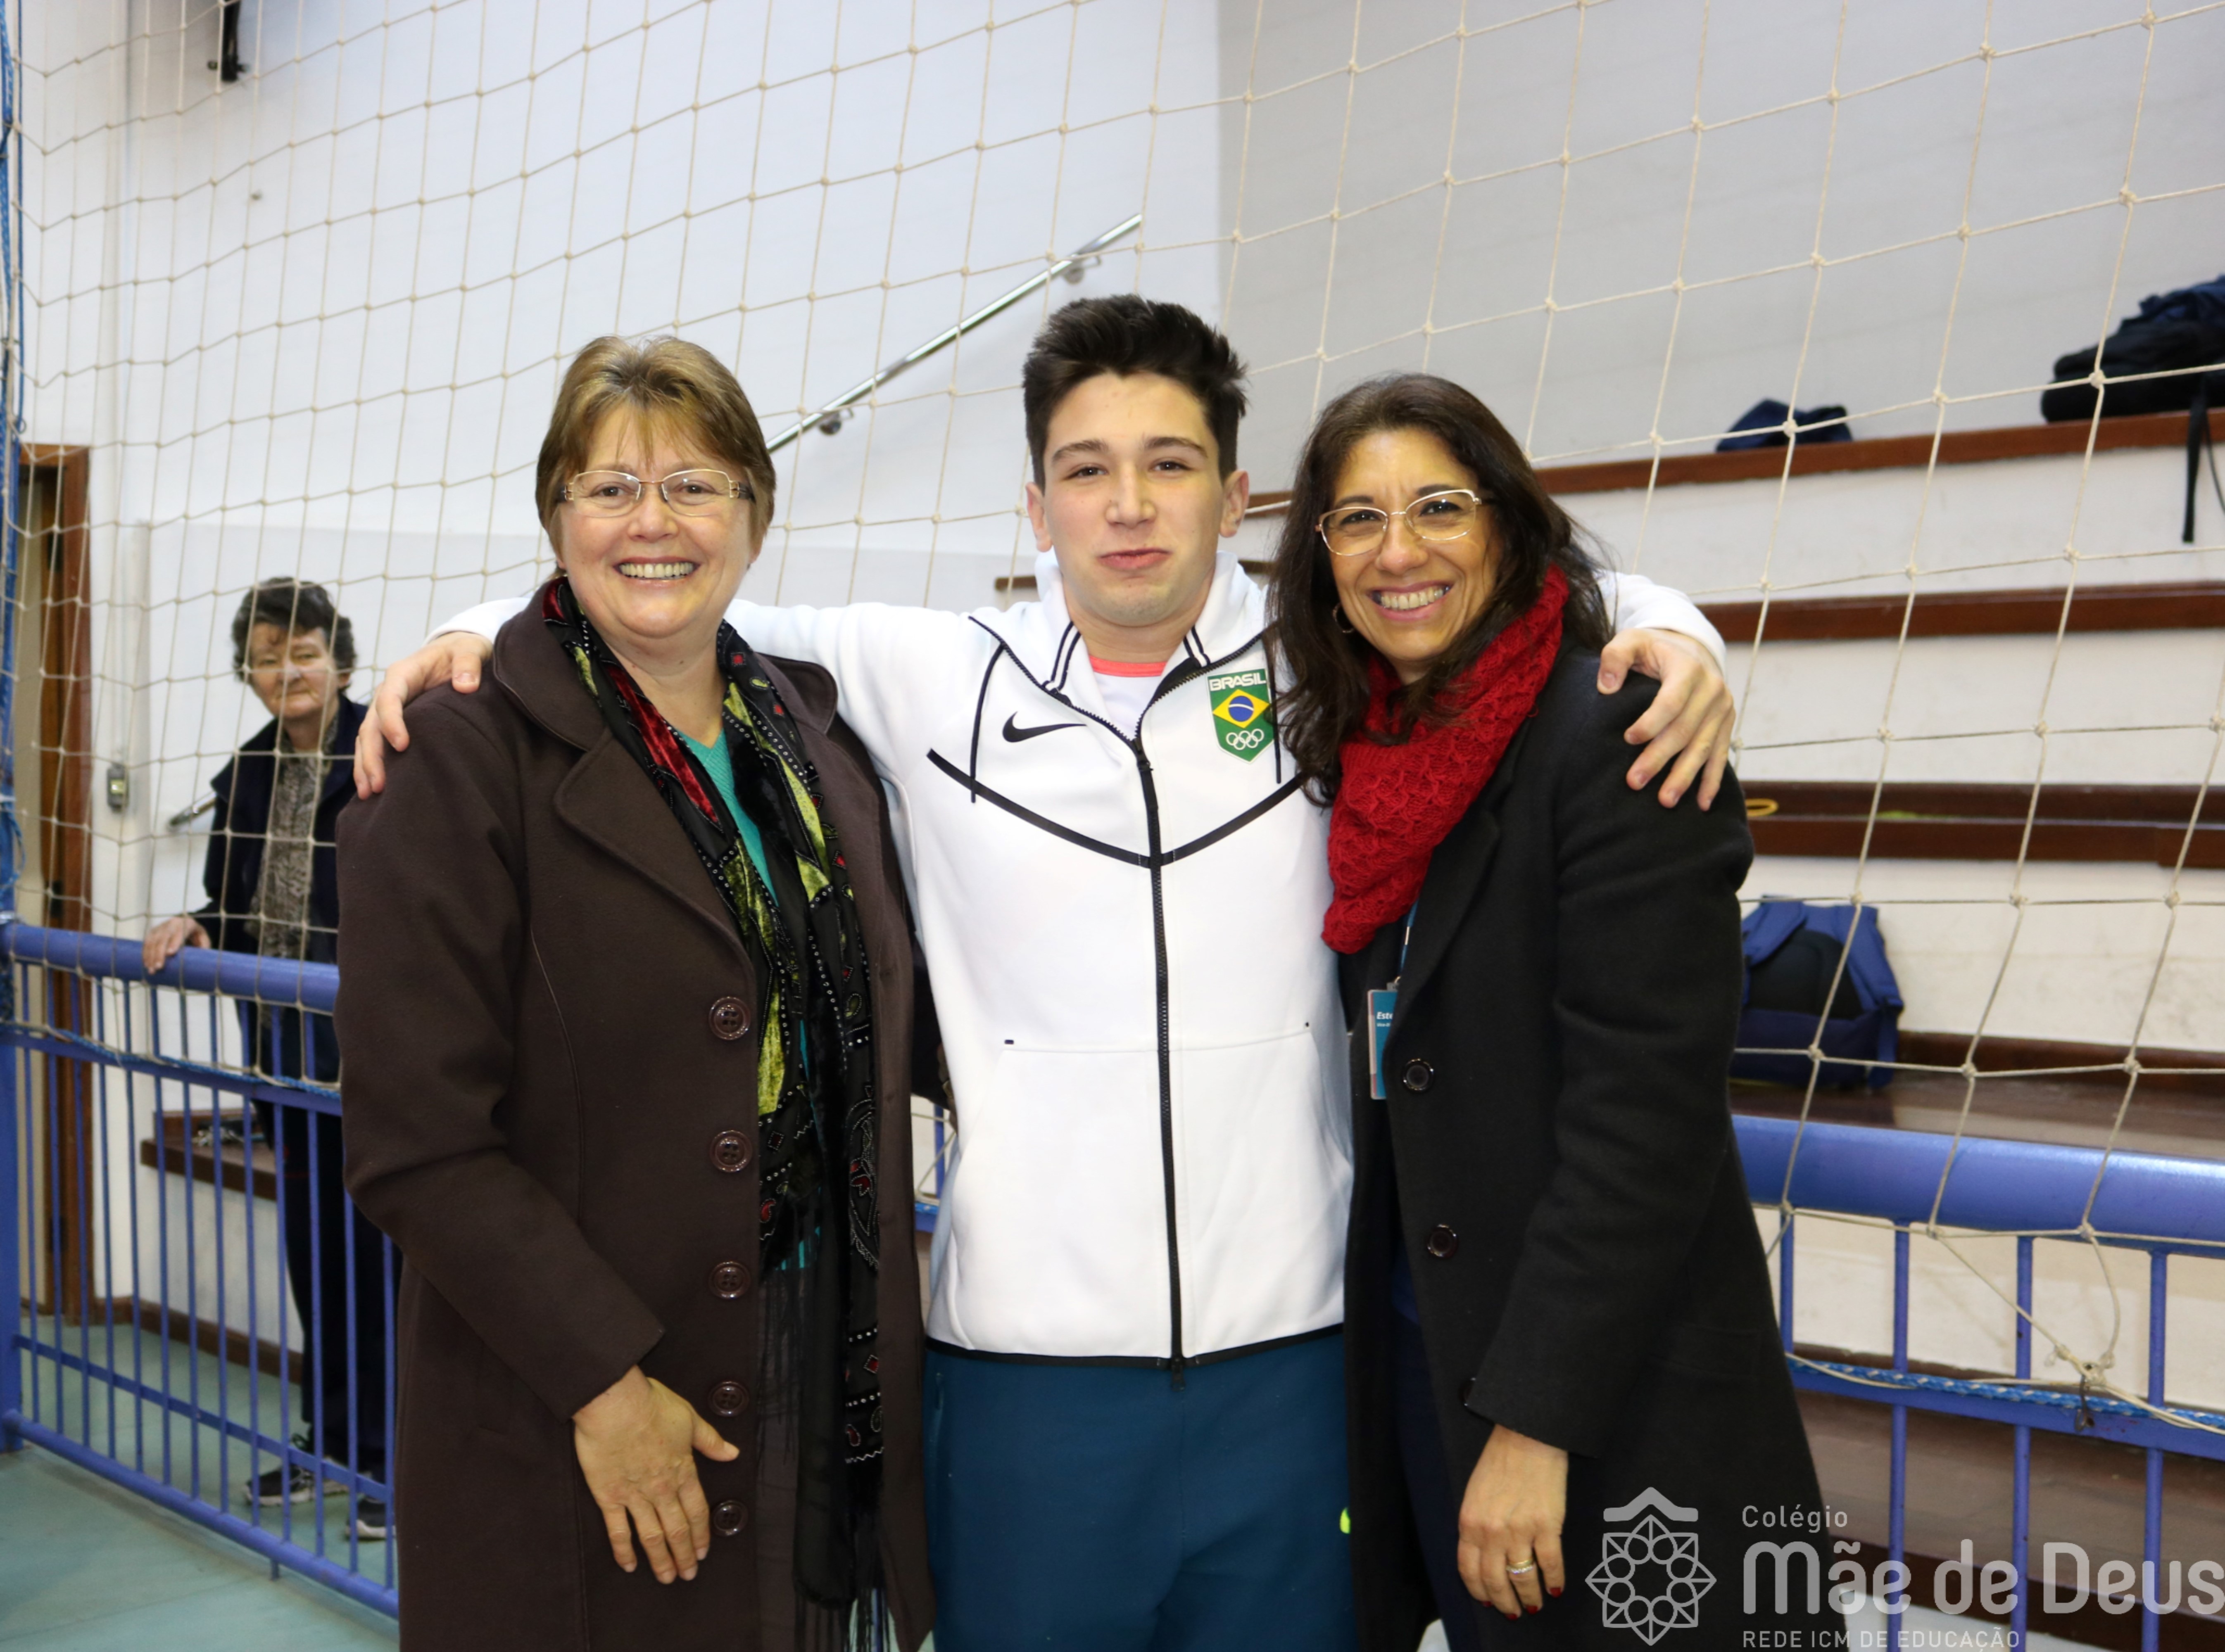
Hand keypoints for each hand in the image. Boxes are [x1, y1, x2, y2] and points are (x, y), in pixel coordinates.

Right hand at [143, 916, 211, 975]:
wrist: (186, 924)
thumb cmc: (197, 936)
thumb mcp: (203, 940)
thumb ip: (203, 949)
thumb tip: (202, 963)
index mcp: (187, 923)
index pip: (180, 932)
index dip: (174, 942)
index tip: (170, 953)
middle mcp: (172, 923)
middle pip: (163, 938)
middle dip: (160, 953)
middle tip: (159, 967)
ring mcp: (161, 927)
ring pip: (152, 941)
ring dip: (150, 956)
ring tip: (151, 970)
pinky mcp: (153, 932)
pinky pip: (147, 943)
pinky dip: (145, 954)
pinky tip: (146, 964)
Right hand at [353, 632, 493, 797]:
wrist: (456, 652)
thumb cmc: (463, 651)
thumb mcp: (471, 649)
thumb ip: (469, 664)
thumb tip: (465, 685)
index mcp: (403, 673)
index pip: (390, 698)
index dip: (392, 722)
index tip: (402, 746)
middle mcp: (388, 691)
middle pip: (371, 724)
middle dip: (372, 755)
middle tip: (379, 784)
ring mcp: (387, 708)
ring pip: (367, 738)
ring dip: (365, 766)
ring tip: (369, 794)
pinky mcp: (391, 722)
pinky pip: (375, 744)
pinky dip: (371, 764)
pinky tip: (372, 788)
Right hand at [572, 1366, 740, 1583]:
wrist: (615, 1403)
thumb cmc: (650, 1405)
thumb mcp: (690, 1418)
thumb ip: (710, 1441)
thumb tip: (731, 1452)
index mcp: (683, 1471)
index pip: (697, 1511)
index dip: (702, 1535)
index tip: (703, 1552)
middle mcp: (662, 1489)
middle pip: (677, 1530)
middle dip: (684, 1556)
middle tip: (687, 1574)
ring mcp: (635, 1495)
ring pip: (652, 1536)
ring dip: (661, 1560)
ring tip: (666, 1578)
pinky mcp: (609, 1496)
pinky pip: (618, 1530)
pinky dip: (624, 1550)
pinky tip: (629, 1565)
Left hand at [1457, 1423, 1568, 1619]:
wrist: (1527, 1435)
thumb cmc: (1500, 1461)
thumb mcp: (1475, 1494)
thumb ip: (1476, 1526)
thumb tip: (1485, 1557)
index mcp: (1469, 1522)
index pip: (1469, 1570)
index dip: (1480, 1592)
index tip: (1488, 1603)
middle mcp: (1491, 1531)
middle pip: (1495, 1581)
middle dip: (1505, 1603)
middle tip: (1514, 1613)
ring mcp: (1519, 1530)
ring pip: (1523, 1578)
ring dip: (1530, 1598)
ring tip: (1535, 1606)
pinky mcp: (1547, 1525)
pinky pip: (1550, 1564)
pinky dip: (1554, 1581)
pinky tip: (1556, 1589)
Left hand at [1598, 628, 1734, 810]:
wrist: (1691, 648)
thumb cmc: (1653, 648)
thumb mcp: (1630, 641)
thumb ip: (1615, 658)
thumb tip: (1606, 688)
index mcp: (1688, 668)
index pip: (1671, 701)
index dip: (1651, 723)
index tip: (1628, 739)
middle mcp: (1712, 689)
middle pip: (1685, 731)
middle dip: (1659, 758)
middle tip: (1634, 782)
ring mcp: (1722, 708)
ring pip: (1702, 748)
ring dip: (1684, 776)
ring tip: (1664, 801)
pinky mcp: (1726, 724)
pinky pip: (1719, 755)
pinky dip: (1711, 781)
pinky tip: (1701, 804)